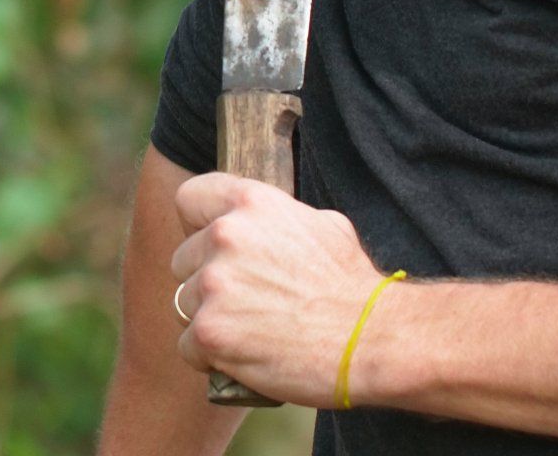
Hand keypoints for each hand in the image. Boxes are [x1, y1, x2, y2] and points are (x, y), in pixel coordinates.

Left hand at [170, 173, 385, 407]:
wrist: (374, 338)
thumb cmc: (353, 286)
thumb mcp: (321, 225)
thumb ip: (276, 219)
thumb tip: (259, 223)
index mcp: (250, 203)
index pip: (188, 199)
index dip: (197, 226)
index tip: (213, 249)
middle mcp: (225, 235)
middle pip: (183, 259)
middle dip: (207, 281)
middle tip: (244, 302)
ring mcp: (215, 284)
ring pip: (184, 304)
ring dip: (210, 320)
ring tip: (250, 332)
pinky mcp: (211, 331)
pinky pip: (188, 346)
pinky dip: (210, 358)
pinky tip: (243, 357)